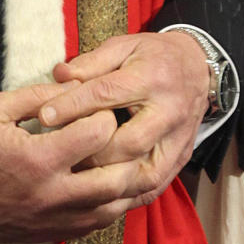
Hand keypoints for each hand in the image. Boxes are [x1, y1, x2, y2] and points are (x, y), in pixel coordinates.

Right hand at [0, 82, 119, 241]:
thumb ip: (38, 95)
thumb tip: (77, 86)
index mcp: (39, 158)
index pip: (98, 134)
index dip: (106, 116)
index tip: (100, 109)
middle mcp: (54, 193)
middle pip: (117, 177)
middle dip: (128, 152)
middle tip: (123, 135)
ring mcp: (57, 218)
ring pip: (114, 207)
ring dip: (127, 183)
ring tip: (128, 160)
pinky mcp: (55, 233)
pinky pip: (99, 224)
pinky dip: (113, 204)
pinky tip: (112, 186)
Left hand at [47, 29, 209, 195]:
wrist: (198, 68)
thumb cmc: (152, 56)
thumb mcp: (123, 46)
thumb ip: (91, 62)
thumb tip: (59, 75)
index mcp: (152, 78)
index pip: (107, 94)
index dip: (73, 106)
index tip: (45, 116)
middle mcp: (169, 112)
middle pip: (128, 142)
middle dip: (91, 151)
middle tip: (59, 155)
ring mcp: (178, 140)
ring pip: (143, 173)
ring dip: (109, 181)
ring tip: (77, 181)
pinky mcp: (180, 158)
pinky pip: (154, 187)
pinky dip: (127, 196)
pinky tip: (101, 197)